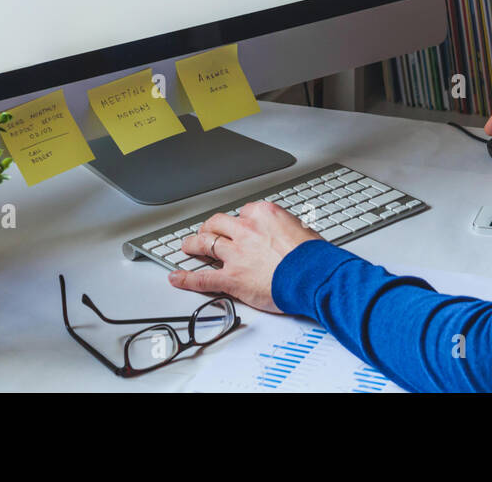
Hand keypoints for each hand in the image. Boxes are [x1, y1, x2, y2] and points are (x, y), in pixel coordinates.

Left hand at [168, 201, 319, 312]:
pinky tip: (177, 277)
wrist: (314, 275)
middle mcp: (246, 230)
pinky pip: (203, 277)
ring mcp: (236, 254)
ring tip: (187, 246)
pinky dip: (186, 278)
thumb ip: (284, 229)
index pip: (243, 212)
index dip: (239, 221)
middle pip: (218, 223)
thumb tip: (285, 235)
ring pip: (206, 243)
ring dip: (193, 244)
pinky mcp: (232, 278)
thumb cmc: (313, 256)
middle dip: (209, 227)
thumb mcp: (301, 229)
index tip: (238, 226)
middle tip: (205, 231)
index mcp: (263, 214)